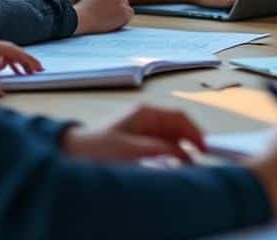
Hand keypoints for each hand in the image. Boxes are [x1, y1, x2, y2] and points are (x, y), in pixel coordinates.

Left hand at [0, 38, 42, 74]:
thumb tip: (3, 61)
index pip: (14, 50)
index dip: (27, 59)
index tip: (37, 67)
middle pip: (15, 51)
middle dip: (27, 60)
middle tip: (39, 69)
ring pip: (12, 54)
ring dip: (22, 63)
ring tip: (31, 73)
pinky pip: (6, 57)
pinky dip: (13, 64)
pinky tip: (19, 72)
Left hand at [63, 104, 207, 162]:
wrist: (72, 152)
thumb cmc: (96, 147)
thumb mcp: (132, 149)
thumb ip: (160, 149)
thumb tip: (183, 152)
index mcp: (146, 112)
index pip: (179, 118)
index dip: (195, 132)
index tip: (204, 148)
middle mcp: (145, 117)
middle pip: (177, 127)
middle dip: (189, 142)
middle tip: (198, 159)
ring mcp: (141, 128)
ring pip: (170, 137)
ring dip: (179, 149)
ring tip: (184, 165)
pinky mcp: (136, 140)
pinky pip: (160, 145)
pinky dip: (168, 154)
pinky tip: (168, 164)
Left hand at [74, 0, 133, 34]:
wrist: (80, 20)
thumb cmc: (93, 26)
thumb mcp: (111, 26)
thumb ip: (119, 18)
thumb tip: (119, 11)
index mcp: (126, 15)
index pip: (129, 11)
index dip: (121, 13)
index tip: (115, 15)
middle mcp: (123, 3)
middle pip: (124, 1)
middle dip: (117, 4)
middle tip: (106, 9)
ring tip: (96, 6)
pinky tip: (92, 0)